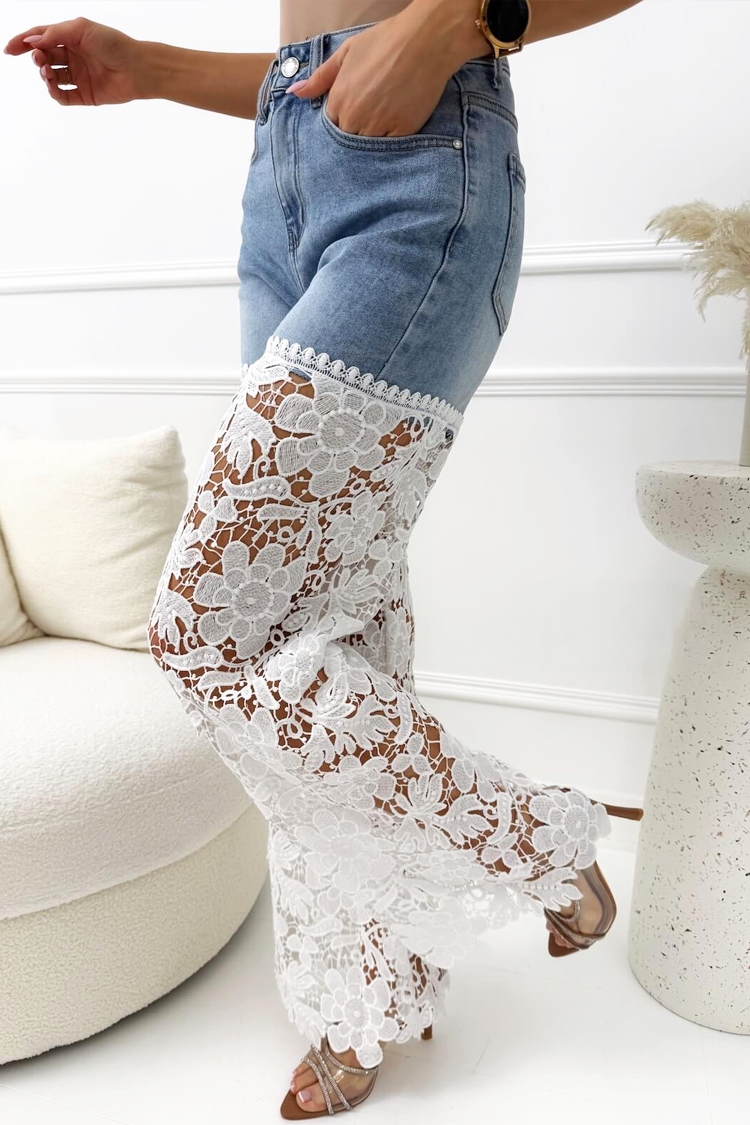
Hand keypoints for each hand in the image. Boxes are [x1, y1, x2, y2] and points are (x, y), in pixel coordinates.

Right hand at [3, 16, 149, 105]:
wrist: (138, 69)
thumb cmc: (114, 44)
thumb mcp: (81, 30)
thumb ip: (55, 34)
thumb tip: (32, 40)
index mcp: (71, 38)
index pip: (41, 38)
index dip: (24, 42)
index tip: (9, 49)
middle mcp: (74, 56)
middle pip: (45, 57)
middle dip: (36, 58)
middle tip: (38, 58)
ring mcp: (79, 76)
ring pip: (51, 78)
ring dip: (44, 75)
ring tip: (47, 71)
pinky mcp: (86, 95)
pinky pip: (63, 97)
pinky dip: (54, 93)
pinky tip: (53, 87)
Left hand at [286, 4, 489, 137]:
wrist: (424, 42)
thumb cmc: (384, 42)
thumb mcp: (346, 53)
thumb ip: (320, 78)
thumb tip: (295, 94)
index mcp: (339, 100)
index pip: (331, 126)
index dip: (341, 120)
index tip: (351, 112)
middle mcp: (355, 118)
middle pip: (348, 139)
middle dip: (355, 131)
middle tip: (369, 115)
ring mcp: (379, 127)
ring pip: (368, 146)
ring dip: (372, 138)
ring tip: (382, 120)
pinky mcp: (402, 132)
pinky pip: (390, 147)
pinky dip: (391, 141)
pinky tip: (395, 124)